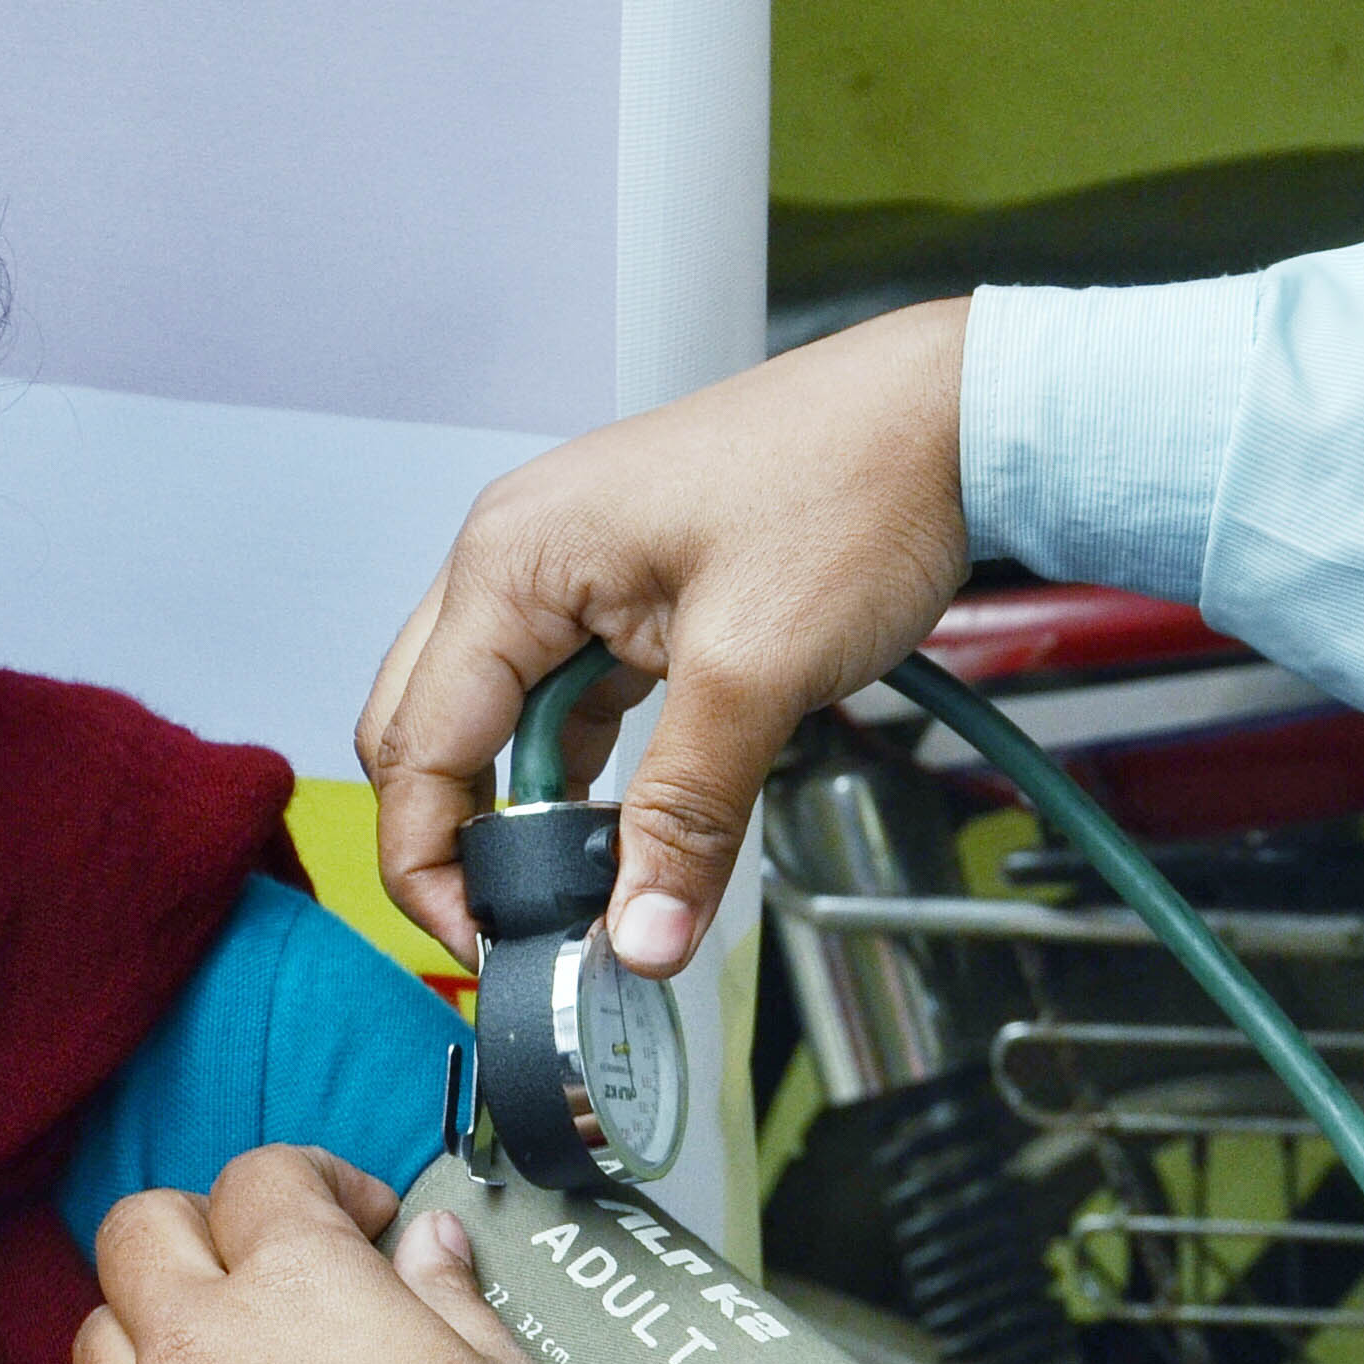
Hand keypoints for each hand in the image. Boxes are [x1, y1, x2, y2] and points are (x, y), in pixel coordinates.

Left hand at [74, 1147, 599, 1363]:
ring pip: (99, 1343)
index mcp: (297, 1289)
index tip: (362, 1225)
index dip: (317, 1183)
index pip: (264, 1177)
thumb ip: (453, 1301)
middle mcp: (198, 1353)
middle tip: (264, 1272)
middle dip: (200, 1229)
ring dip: (153, 1334)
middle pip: (139, 1232)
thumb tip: (427, 1246)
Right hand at [359, 297, 974, 973]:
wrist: (945, 417)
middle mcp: (516, 557)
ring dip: (530, 805)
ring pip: (496, 719)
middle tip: (529, 927)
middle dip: (463, 840)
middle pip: (428, 730)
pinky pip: (567, 697)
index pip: (418, 743)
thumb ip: (686, 816)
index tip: (489, 945)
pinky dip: (584, 768)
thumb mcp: (757, 672)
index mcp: (513, 560)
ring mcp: (567, 570)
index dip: (434, 864)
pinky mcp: (622, 590)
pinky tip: (628, 823)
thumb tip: (639, 938)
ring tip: (589, 886)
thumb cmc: (852, 488)